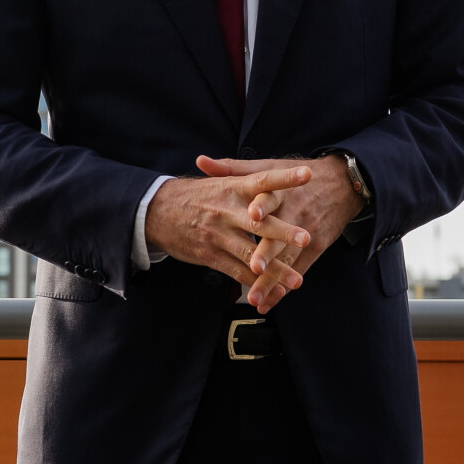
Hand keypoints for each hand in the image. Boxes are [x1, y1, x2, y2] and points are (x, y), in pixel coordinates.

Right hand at [145, 163, 315, 307]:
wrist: (155, 212)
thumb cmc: (193, 196)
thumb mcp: (216, 181)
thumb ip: (243, 177)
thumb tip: (273, 172)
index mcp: (232, 188)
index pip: (262, 180)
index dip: (285, 177)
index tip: (308, 173)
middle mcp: (226, 211)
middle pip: (259, 222)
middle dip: (283, 232)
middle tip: (306, 238)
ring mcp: (218, 235)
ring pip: (251, 254)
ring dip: (275, 269)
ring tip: (297, 280)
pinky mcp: (210, 256)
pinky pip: (236, 271)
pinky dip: (255, 282)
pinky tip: (273, 290)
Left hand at [197, 154, 364, 311]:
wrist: (342, 184)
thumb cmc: (297, 176)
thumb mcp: (269, 167)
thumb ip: (233, 168)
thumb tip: (200, 162)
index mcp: (281, 191)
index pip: (272, 197)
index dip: (263, 206)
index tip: (253, 215)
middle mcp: (295, 212)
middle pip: (280, 235)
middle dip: (267, 252)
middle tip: (254, 266)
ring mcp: (307, 233)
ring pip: (287, 259)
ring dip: (272, 280)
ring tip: (254, 297)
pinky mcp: (315, 249)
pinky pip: (297, 270)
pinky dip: (282, 289)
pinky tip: (269, 303)